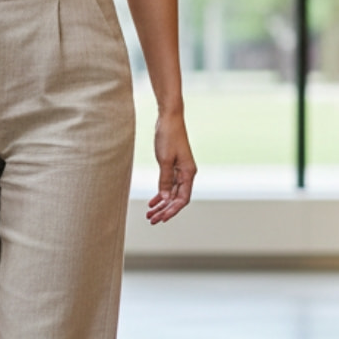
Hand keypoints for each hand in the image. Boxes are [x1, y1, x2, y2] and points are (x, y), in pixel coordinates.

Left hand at [147, 109, 195, 223]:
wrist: (169, 118)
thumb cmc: (168, 136)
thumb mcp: (164, 160)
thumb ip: (165, 180)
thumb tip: (165, 198)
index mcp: (188, 173)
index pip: (182, 199)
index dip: (172, 210)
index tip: (161, 219)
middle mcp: (186, 174)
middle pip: (177, 198)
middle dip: (165, 210)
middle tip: (152, 220)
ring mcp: (180, 170)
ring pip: (171, 193)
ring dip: (161, 204)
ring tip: (150, 214)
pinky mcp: (173, 166)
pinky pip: (168, 185)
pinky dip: (160, 194)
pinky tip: (152, 202)